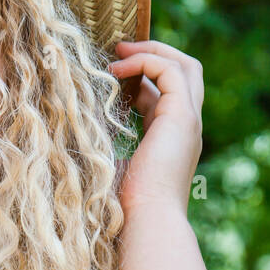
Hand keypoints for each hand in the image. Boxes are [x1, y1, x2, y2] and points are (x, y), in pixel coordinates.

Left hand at [108, 40, 203, 216]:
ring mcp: (189, 121)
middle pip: (187, 72)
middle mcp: (187, 128)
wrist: (145, 222)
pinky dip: (145, 61)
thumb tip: (79, 133)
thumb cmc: (124, 207)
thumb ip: (109, 146)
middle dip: (155, 53)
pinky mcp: (182, 117)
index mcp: (173, 140)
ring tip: (116, 51)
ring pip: (185, 66)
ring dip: (150, 51)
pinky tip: (116, 69)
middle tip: (119, 47)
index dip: (142, 77)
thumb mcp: (114, 167)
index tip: (112, 71)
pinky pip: (170, 71)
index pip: (166, 95)